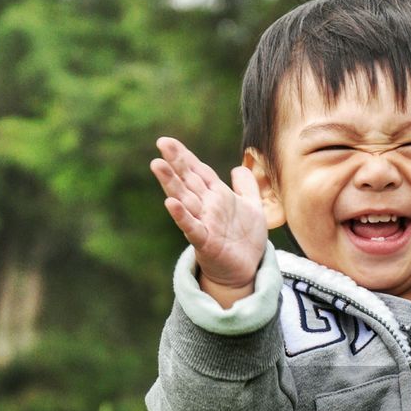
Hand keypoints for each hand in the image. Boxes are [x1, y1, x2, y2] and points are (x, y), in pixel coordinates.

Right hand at [150, 137, 267, 297]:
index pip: (199, 171)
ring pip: (185, 199)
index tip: (167, 142)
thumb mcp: (252, 207)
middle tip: (161, 144)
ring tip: (157, 165)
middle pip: (188, 180)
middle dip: (176, 162)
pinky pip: (192, 227)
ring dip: (171, 183)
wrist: (247, 268)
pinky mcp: (205, 242)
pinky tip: (170, 203)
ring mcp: (204, 223)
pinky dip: (182, 216)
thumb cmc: (245, 238)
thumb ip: (247, 187)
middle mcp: (207, 206)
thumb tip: (238, 169)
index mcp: (216, 195)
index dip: (185, 156)